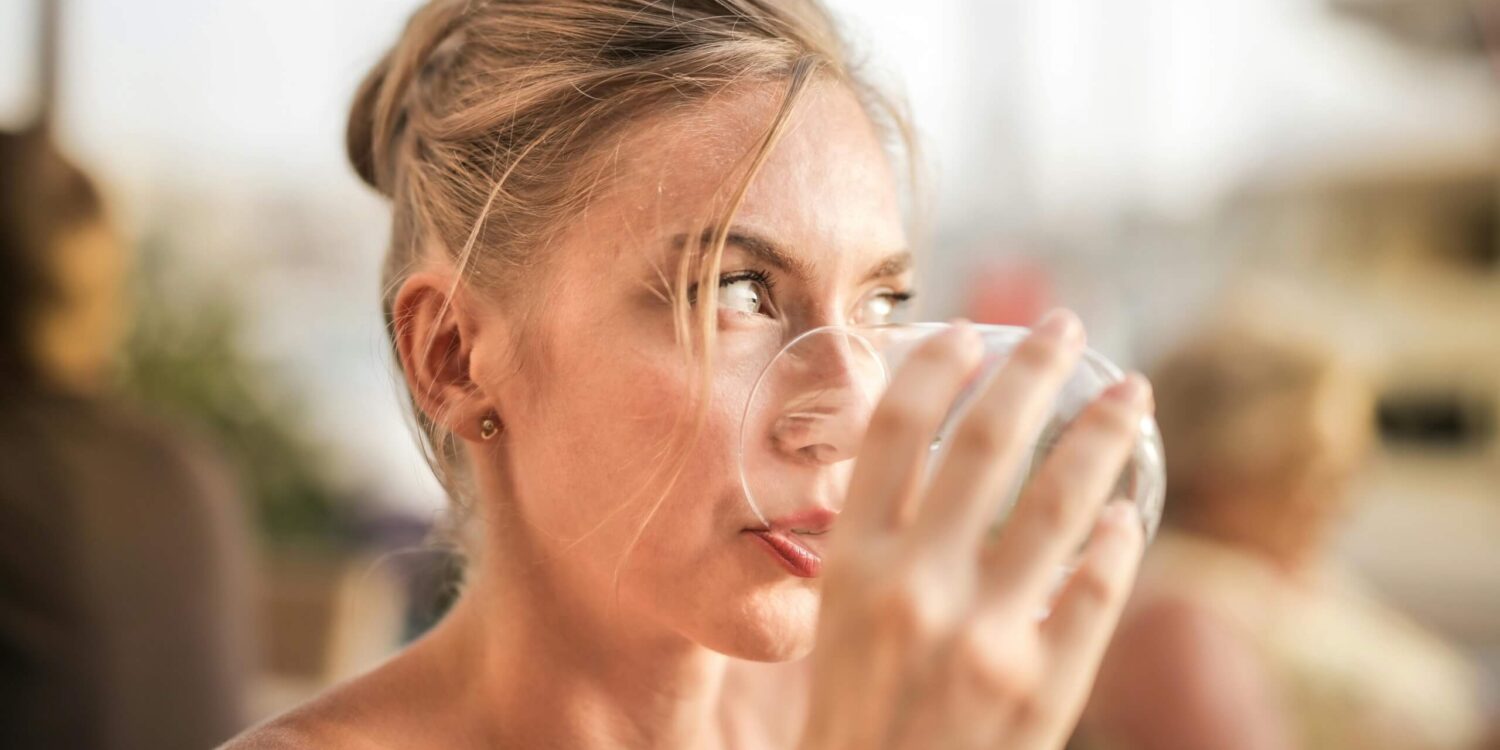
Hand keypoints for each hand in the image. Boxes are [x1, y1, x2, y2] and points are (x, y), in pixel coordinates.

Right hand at [798, 311, 1150, 749]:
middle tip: (1065, 327)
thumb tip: (938, 462)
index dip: (935, 368)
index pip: (893, 433)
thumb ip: (880, 546)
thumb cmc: (853, 717)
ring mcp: (984, 635)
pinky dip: (1116, 540)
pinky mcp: (1043, 684)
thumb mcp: (838, 624)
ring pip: (1060, 501)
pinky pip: (1095, 589)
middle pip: (984, 445)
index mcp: (852, 566)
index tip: (969, 333)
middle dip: (1031, 371)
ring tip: (1130, 394)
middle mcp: (915, 587)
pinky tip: (1125, 511)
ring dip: (1101, 433)